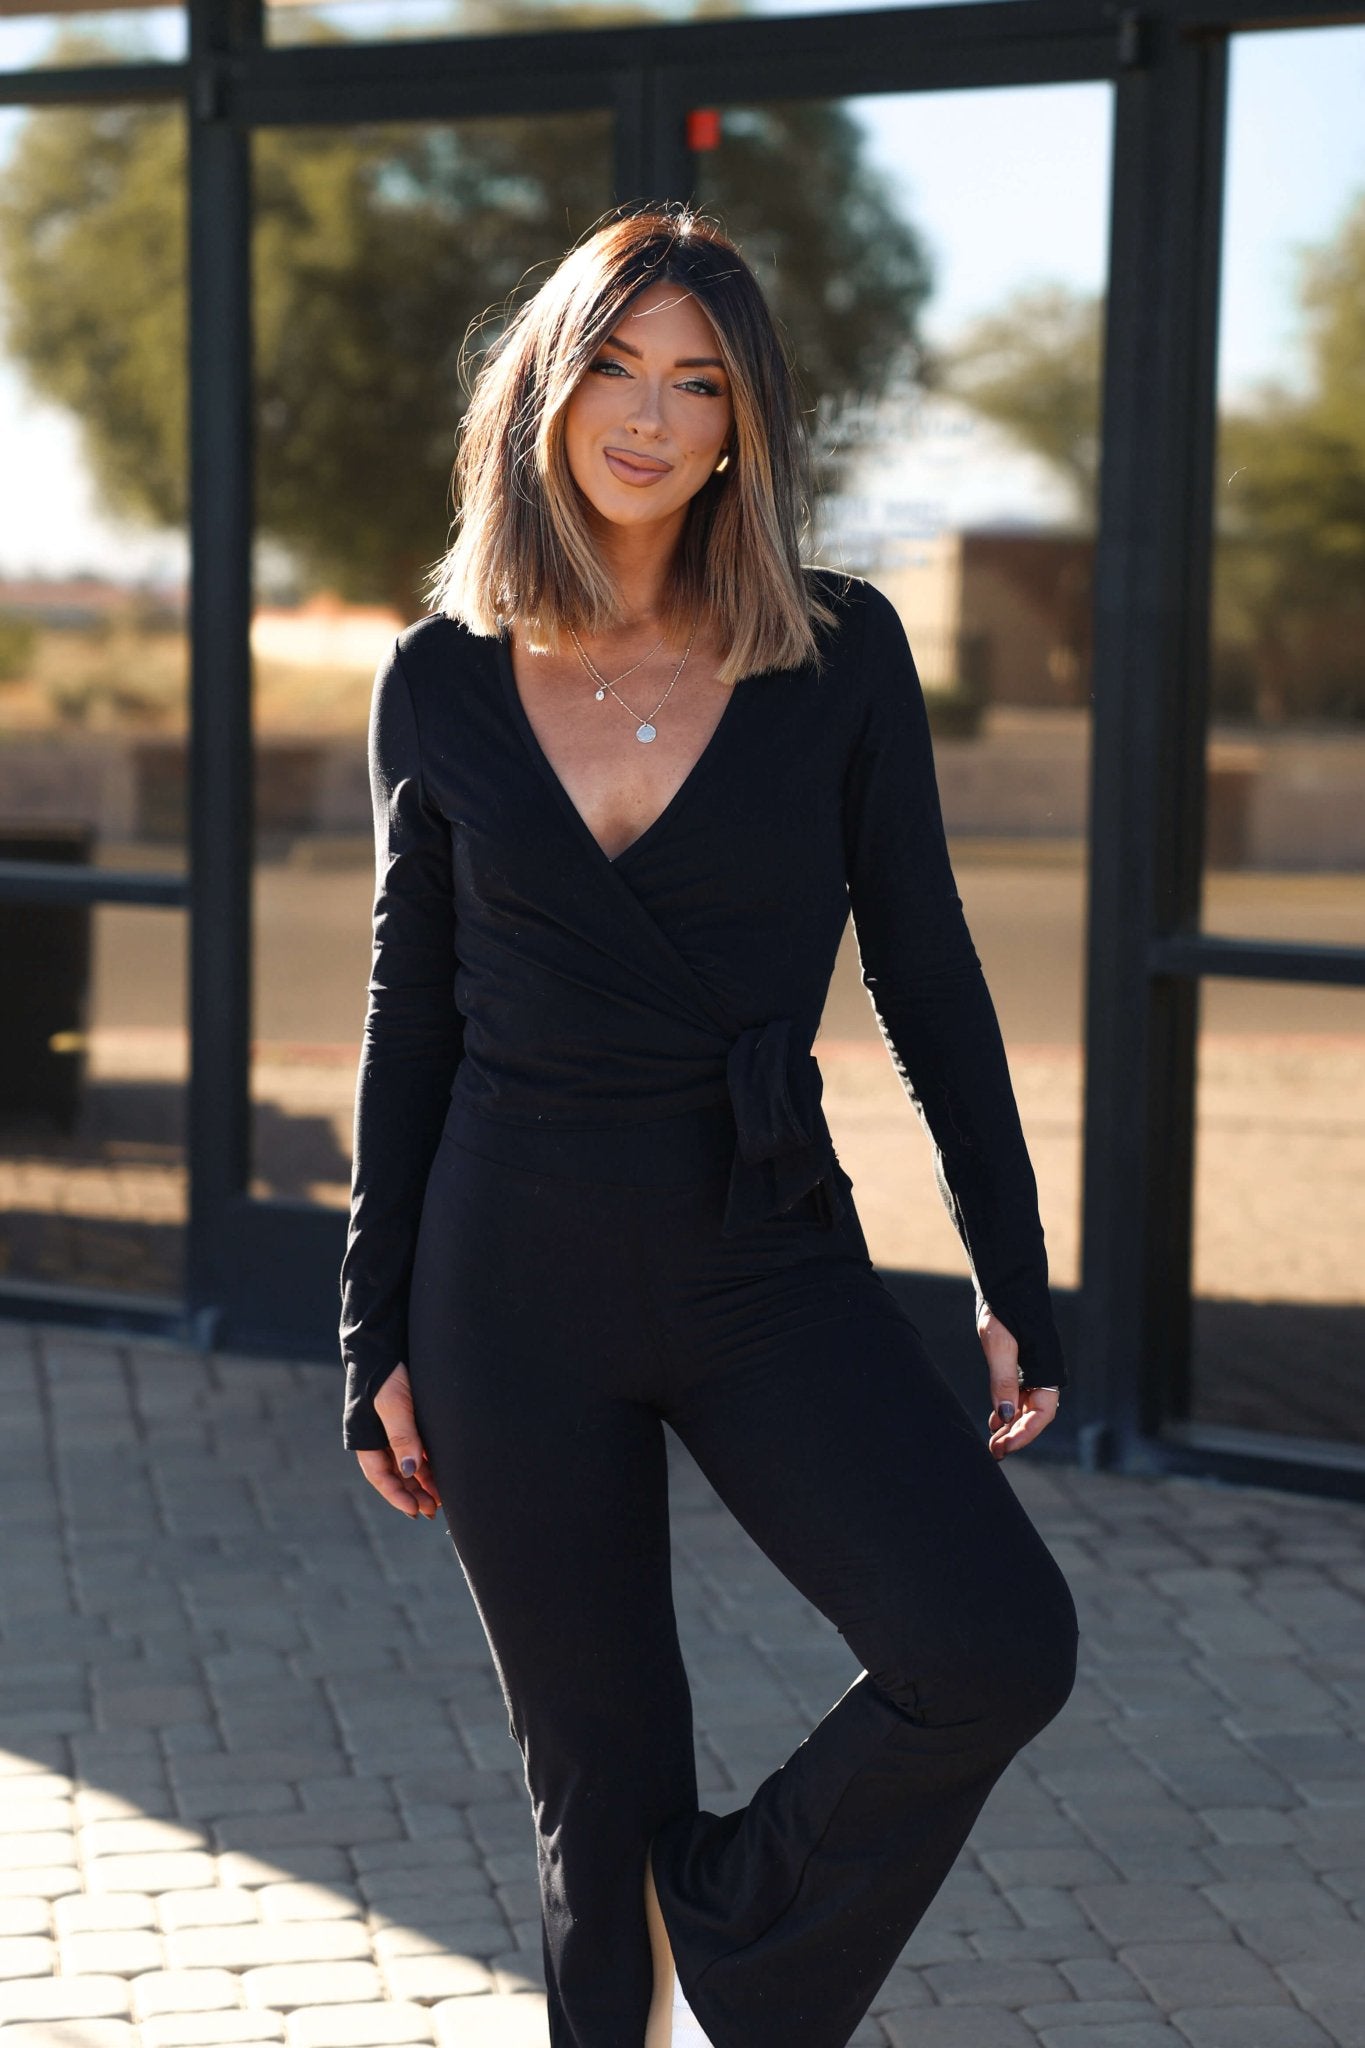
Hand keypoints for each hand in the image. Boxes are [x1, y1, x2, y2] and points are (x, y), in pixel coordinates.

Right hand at [354, 1363, 442, 1518]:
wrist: (389, 1341)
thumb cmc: (387, 1372)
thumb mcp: (394, 1404)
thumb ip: (402, 1437)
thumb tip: (411, 1472)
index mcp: (365, 1436)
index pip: (380, 1475)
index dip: (396, 1495)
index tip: (414, 1511)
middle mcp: (378, 1436)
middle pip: (395, 1473)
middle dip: (412, 1493)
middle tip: (431, 1511)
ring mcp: (393, 1428)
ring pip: (407, 1464)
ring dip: (421, 1482)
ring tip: (439, 1500)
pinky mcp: (409, 1419)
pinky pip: (417, 1449)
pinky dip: (427, 1464)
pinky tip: (441, 1476)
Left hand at [977, 1304, 1059, 1459]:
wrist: (1008, 1284)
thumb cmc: (1006, 1311)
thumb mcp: (1000, 1346)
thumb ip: (1003, 1381)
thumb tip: (1005, 1416)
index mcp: (1048, 1371)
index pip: (1042, 1415)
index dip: (1024, 1434)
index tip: (1003, 1446)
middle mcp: (1046, 1374)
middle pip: (1035, 1416)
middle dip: (1016, 1435)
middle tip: (994, 1451)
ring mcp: (1036, 1371)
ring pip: (1027, 1408)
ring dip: (1011, 1426)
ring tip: (993, 1441)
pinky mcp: (1024, 1366)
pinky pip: (1020, 1396)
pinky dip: (1008, 1410)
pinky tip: (995, 1420)